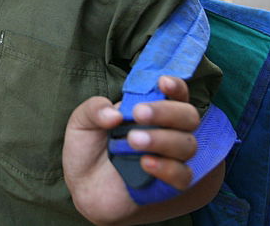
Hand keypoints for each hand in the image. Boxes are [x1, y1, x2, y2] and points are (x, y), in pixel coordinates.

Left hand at [62, 76, 199, 225]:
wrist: (82, 187)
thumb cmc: (87, 149)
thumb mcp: (82, 122)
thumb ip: (94, 109)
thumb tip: (115, 114)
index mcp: (151, 110)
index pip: (176, 94)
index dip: (176, 86)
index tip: (162, 82)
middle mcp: (167, 131)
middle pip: (188, 116)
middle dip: (166, 112)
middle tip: (139, 114)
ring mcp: (170, 158)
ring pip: (187, 144)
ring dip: (163, 139)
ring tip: (133, 140)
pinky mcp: (168, 184)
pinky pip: (182, 175)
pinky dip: (167, 168)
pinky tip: (145, 163)